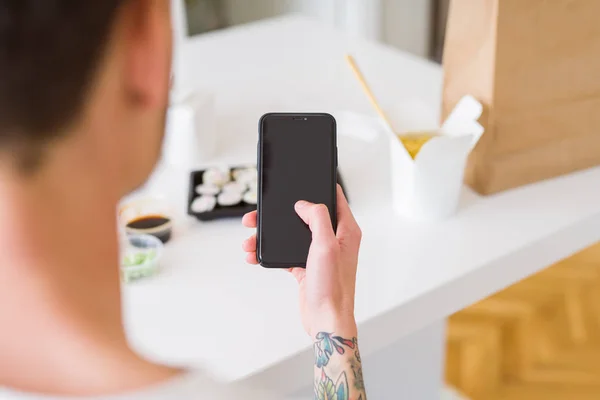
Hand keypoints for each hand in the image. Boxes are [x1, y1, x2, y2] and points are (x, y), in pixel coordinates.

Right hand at [242, 185, 361, 335]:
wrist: (325, 321)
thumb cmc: (333, 287)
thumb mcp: (326, 246)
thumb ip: (317, 218)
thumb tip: (303, 204)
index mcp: (346, 230)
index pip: (334, 198)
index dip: (318, 187)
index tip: (302, 177)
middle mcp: (333, 239)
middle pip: (304, 215)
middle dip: (280, 214)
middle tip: (260, 214)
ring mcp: (318, 253)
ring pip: (289, 234)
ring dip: (269, 235)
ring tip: (250, 238)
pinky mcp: (305, 266)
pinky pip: (283, 253)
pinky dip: (268, 252)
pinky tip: (254, 254)